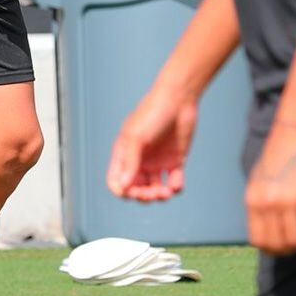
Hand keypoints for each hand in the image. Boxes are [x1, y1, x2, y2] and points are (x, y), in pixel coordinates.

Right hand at [107, 83, 199, 201]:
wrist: (179, 99)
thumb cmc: (152, 113)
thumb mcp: (136, 136)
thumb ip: (130, 161)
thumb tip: (124, 186)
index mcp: (124, 154)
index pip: (117, 181)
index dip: (123, 191)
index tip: (133, 191)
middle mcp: (139, 160)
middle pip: (136, 189)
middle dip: (143, 196)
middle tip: (154, 193)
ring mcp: (157, 162)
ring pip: (154, 189)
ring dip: (159, 196)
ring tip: (167, 191)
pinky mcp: (175, 161)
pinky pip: (173, 182)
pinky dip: (175, 187)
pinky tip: (176, 184)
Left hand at [245, 123, 295, 254]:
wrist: (295, 132)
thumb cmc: (279, 155)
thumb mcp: (259, 180)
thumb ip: (261, 204)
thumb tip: (266, 229)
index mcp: (253, 200)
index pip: (258, 240)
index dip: (272, 249)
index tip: (283, 248)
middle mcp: (267, 203)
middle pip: (278, 244)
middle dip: (292, 249)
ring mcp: (287, 201)